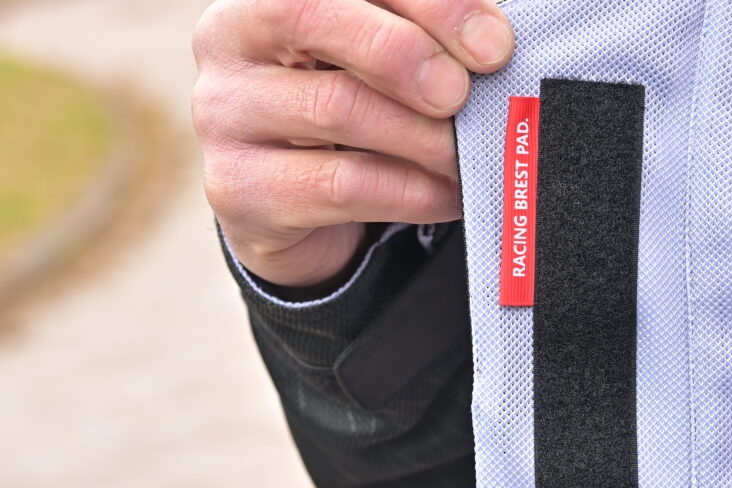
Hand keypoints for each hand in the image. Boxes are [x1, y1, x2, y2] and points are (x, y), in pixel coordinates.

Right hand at [191, 0, 513, 287]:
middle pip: (317, 18)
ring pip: (338, 108)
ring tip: (468, 153)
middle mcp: (229, 42)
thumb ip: (419, 36)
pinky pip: (343, 186)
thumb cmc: (351, 113)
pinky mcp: (239, 190)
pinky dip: (414, 191)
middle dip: (410, 55)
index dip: (427, 4)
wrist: (291, 209)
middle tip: (463, 95)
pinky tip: (450, 194)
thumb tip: (493, 42)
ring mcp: (224, 117)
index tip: (492, 45)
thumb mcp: (377, 62)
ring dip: (424, 135)